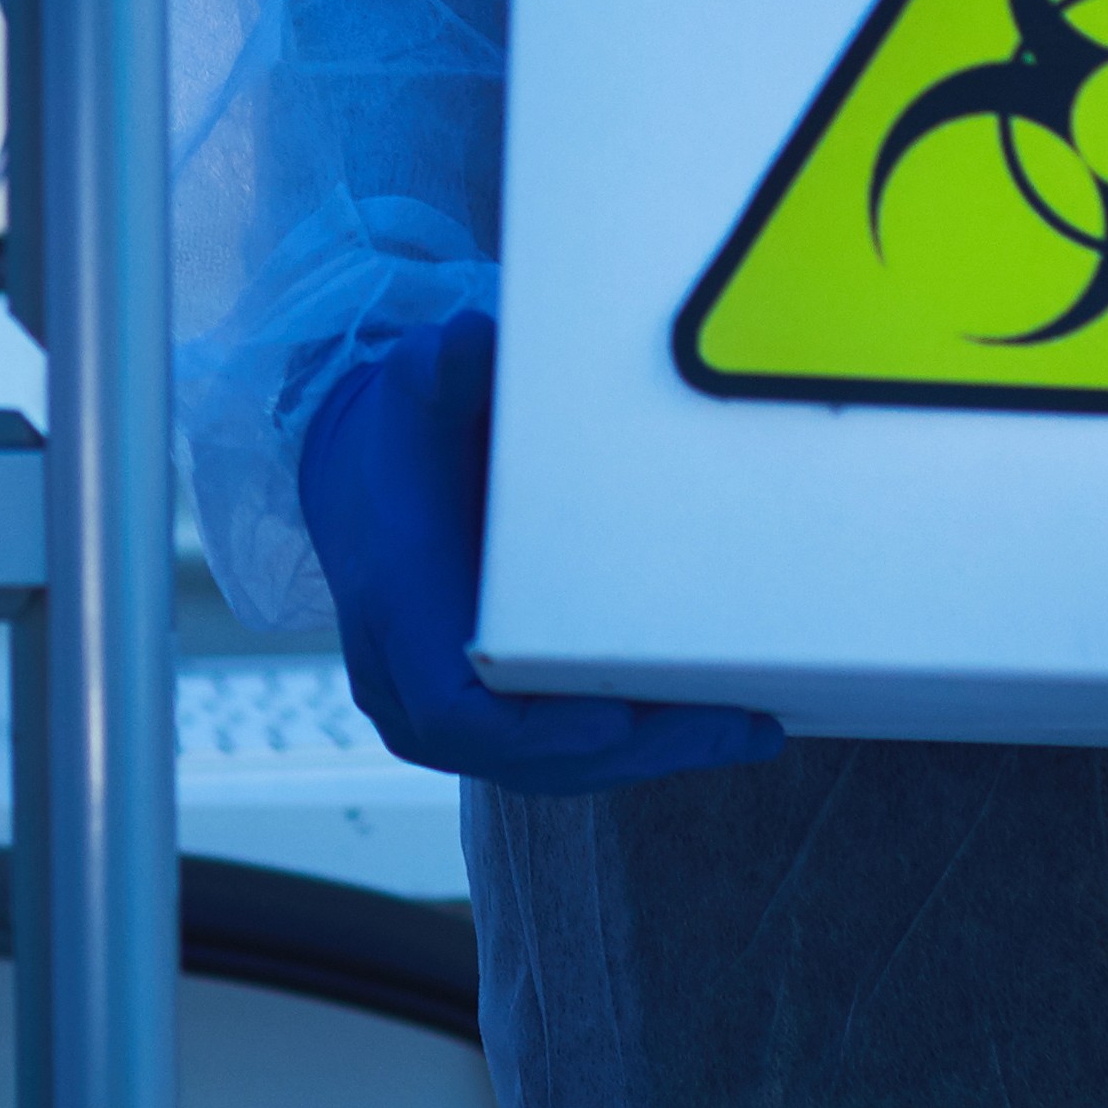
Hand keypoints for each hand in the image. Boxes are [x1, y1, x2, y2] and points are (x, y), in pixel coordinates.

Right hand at [298, 312, 786, 795]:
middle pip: (523, 755)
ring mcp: (439, 706)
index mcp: (397, 608)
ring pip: (548, 764)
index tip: (613, 722)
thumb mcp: (420, 382)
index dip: (536, 733)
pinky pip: (556, 749)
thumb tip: (471, 342)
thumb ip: (445, 364)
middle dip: (632, 749)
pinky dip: (632, 744)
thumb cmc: (405, 432)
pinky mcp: (481, 711)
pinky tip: (711, 723)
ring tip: (746, 728)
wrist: (361, 468)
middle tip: (732, 724)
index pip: (453, 712)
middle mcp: (405, 676)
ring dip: (648, 755)